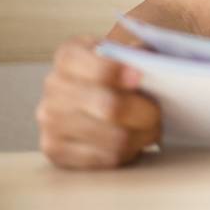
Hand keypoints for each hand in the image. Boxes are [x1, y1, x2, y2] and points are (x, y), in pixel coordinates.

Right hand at [36, 35, 161, 168]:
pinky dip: (128, 151)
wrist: (101, 91)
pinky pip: (106, 159)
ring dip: (142, 134)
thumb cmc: (121, 70)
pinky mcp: (56, 151)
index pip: (98, 68)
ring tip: (151, 127)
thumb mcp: (130, 50)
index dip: (120, 73)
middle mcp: (54, 86)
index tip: (140, 77)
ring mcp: (50, 121)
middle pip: (109, 107)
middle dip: (145, 112)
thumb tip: (146, 59)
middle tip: (159, 112)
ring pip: (114, 138)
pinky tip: (132, 140)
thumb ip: (140, 52)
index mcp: (70, 55)